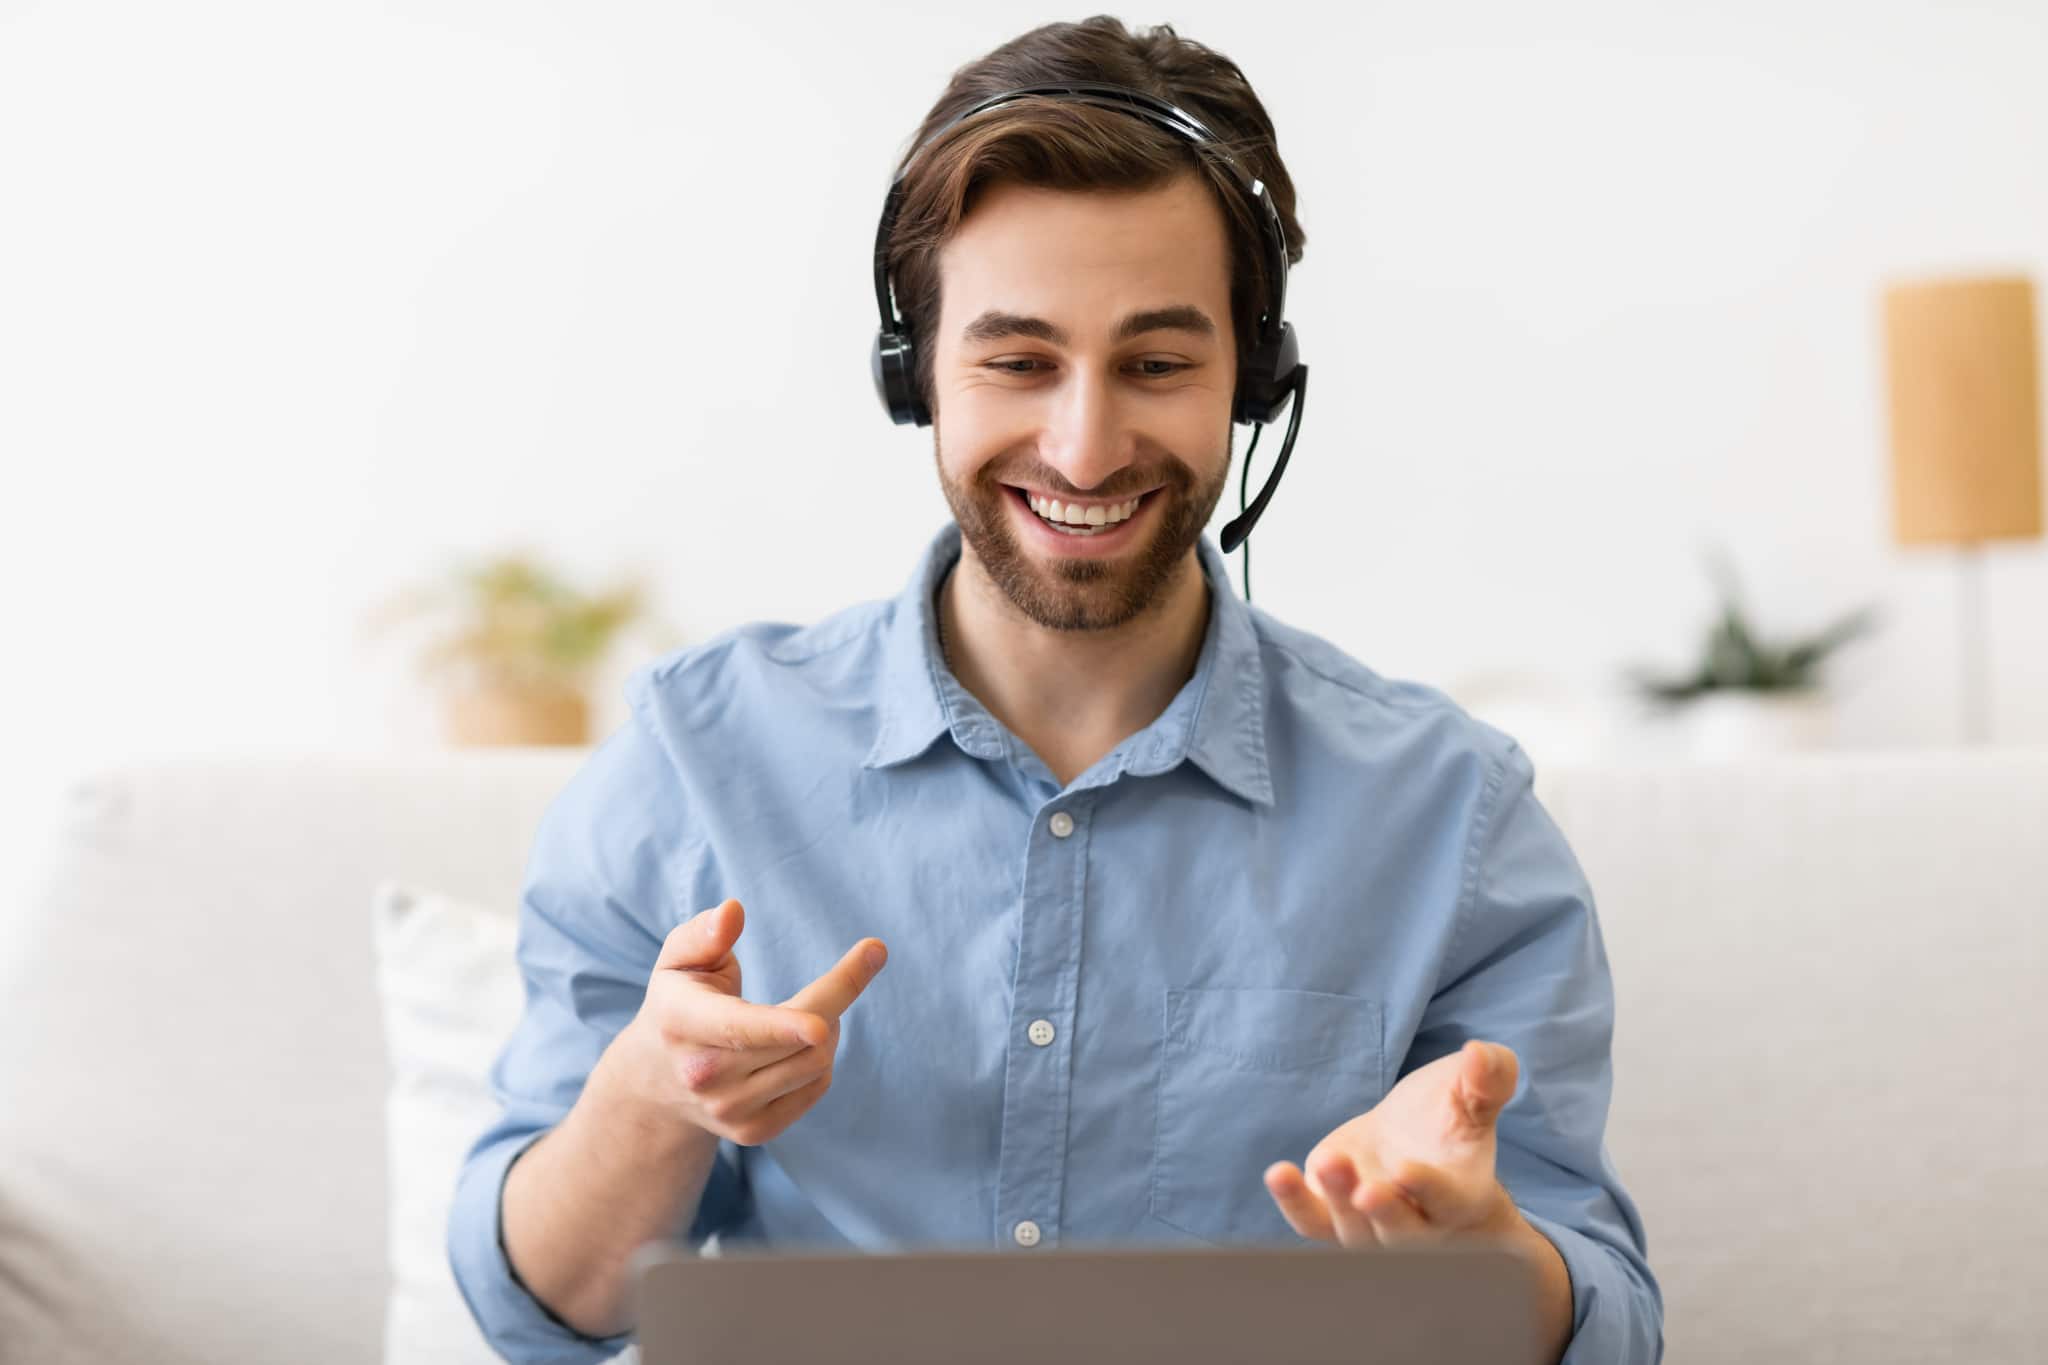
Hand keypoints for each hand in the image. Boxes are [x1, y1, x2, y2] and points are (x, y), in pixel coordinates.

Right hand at [601, 898, 886, 1146]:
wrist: (656, 1082)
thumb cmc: (678, 1002)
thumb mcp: (677, 960)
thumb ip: (703, 933)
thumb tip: (733, 910)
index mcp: (682, 1023)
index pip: (739, 1028)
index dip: (784, 1025)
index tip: (823, 1022)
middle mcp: (703, 1075)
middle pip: (799, 1039)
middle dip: (837, 996)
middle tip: (853, 967)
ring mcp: (728, 1110)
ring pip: (816, 1063)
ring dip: (829, 1028)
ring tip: (806, 1013)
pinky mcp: (754, 1133)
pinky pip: (817, 1087)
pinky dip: (821, 1058)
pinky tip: (797, 1045)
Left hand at [1263, 1039, 1524, 1248]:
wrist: (1414, 1145)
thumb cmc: (1450, 1120)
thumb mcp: (1473, 1094)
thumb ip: (1488, 1078)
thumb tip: (1480, 1053)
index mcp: (1460, 1197)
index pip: (1447, 1202)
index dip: (1428, 1189)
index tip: (1405, 1169)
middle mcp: (1418, 1226)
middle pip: (1401, 1233)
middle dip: (1384, 1213)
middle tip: (1366, 1191)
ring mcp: (1372, 1228)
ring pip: (1354, 1230)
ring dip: (1338, 1199)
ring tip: (1330, 1160)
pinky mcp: (1332, 1215)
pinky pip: (1311, 1222)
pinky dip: (1294, 1204)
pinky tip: (1279, 1174)